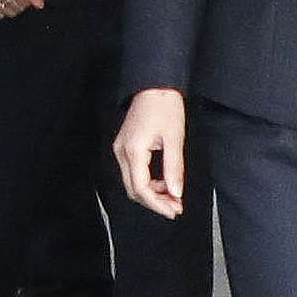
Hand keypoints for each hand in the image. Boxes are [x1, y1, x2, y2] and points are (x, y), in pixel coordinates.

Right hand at [115, 87, 188, 218]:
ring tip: (173, 195)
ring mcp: (120, 150)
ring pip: (132, 183)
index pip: (141, 188)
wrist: (154, 86)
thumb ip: (174, 168)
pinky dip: (147, 182)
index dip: (158, 204)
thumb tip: (175, 193)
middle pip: (133, 189)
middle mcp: (121, 152)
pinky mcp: (124, 147)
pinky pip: (132, 173)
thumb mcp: (174, 139)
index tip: (175, 210)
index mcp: (133, 151)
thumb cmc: (165, 108)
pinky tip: (163, 182)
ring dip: (151, 194)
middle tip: (176, 207)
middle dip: (155, 202)